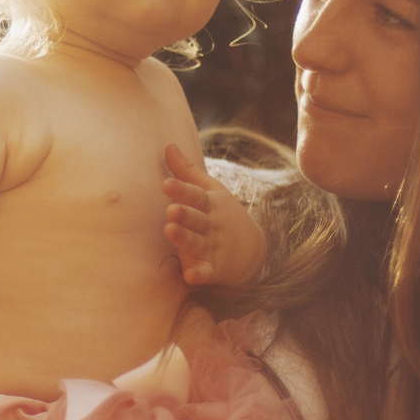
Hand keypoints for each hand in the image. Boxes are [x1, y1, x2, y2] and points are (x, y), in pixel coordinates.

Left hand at [162, 143, 265, 286]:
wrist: (253, 251)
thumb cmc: (223, 215)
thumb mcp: (210, 191)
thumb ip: (187, 171)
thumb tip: (168, 144)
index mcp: (210, 204)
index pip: (195, 195)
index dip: (181, 190)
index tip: (165, 184)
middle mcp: (211, 225)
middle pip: (197, 219)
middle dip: (185, 214)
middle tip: (171, 210)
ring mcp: (213, 247)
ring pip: (197, 243)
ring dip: (185, 239)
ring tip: (170, 231)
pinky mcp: (212, 269)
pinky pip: (206, 271)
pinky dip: (199, 273)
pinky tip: (190, 275)